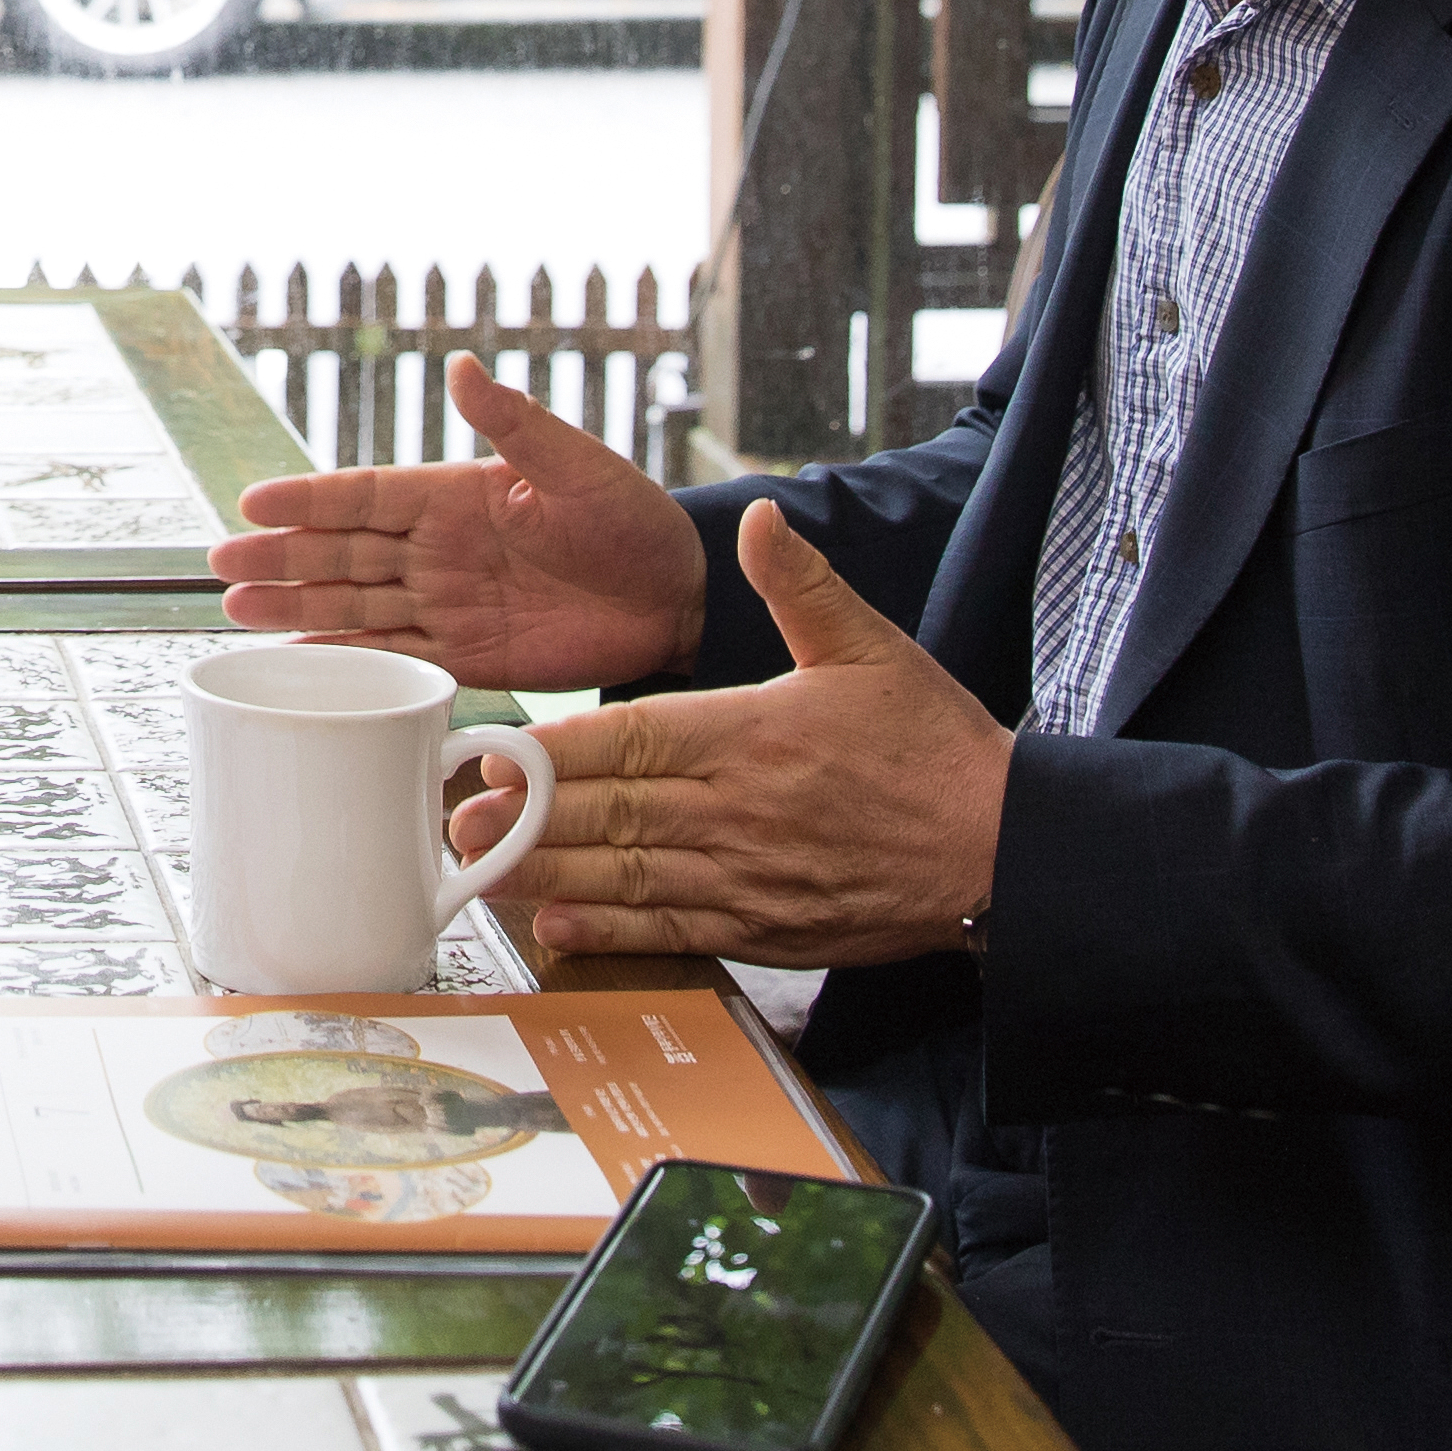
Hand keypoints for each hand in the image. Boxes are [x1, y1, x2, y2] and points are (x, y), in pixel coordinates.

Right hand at [211, 358, 705, 689]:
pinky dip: (348, 662)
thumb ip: (515, 425)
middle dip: (281, 559)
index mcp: (457, 495)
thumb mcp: (577, 469)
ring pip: (356, 606)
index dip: (308, 499)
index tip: (251, 501)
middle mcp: (440, 549)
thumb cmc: (635, 522)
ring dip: (298, 607)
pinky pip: (395, 658)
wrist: (680, 601)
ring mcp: (449, 604)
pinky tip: (301, 662)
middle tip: (222, 567)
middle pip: (343, 552)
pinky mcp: (469, 656)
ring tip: (237, 613)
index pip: (366, 495)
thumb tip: (462, 367)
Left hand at [448, 502, 1007, 969]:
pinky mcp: (766, 930)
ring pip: (626, 878)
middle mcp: (738, 811)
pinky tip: (558, 928)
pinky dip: (610, 934)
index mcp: (751, 735)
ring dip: (545, 877)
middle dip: (524, 818)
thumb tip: (762, 516)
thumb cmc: (935, 748)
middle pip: (609, 814)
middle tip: (448, 820)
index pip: (629, 741)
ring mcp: (749, 877)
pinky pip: (671, 931)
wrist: (1003, 852)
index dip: (554, 752)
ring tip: (475, 873)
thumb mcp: (872, 647)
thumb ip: (802, 584)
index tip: (494, 754)